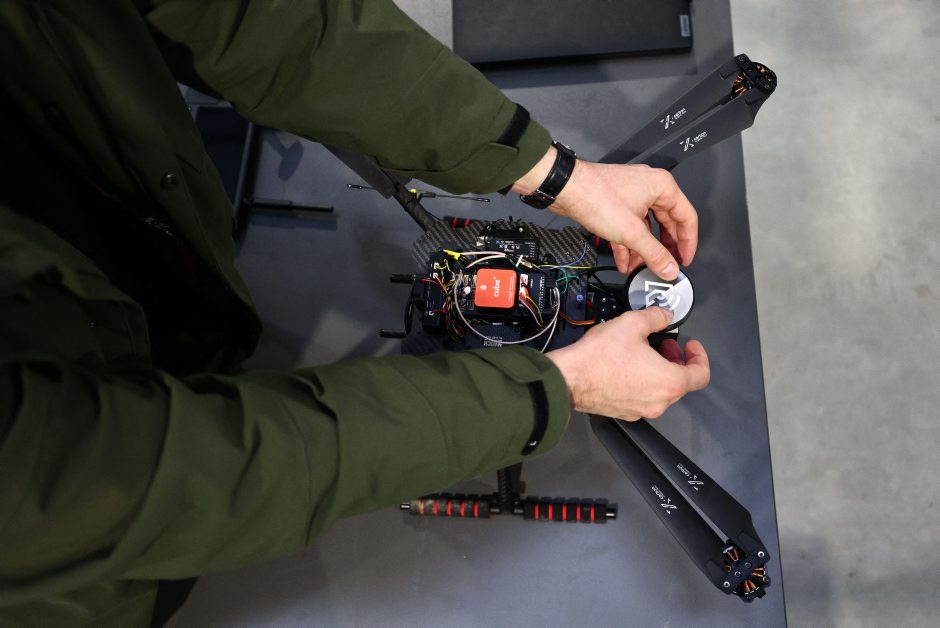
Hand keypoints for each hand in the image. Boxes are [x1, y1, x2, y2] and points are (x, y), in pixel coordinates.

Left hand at [512, 147, 697, 278]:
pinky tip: (624, 262)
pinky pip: (629, 227)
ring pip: (646, 228)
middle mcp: (650, 189)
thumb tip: (670, 269)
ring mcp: (632, 196)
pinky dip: (628, 244)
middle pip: (667, 224)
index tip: (684, 261)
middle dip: (663, 249)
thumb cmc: (596, 197)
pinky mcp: (616, 204)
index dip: (687, 243)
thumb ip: (654, 253)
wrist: (564, 188)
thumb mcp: (631, 232)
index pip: (687, 218)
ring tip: (641, 270)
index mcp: (662, 187)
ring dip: (643, 250)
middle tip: (666, 267)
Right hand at [545, 307, 709, 420]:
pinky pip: (641, 397)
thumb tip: (664, 315)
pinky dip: (641, 382)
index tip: (690, 346)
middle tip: (664, 344)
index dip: (699, 356)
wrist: (569, 379)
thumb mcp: (632, 323)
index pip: (700, 374)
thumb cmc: (600, 357)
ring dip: (657, 370)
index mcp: (670, 382)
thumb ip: (656, 317)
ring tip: (641, 352)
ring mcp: (641, 410)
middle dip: (675, 360)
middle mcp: (659, 401)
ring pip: (659, 390)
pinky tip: (625, 365)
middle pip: (680, 382)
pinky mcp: (624, 412)